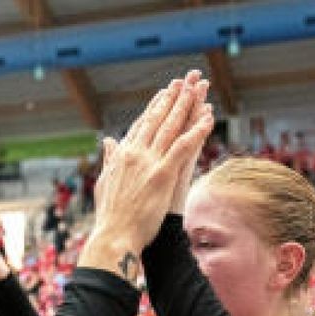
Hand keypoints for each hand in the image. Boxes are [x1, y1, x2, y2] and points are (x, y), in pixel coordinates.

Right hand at [87, 71, 213, 268]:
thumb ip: (110, 159)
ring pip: (171, 126)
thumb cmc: (110, 216)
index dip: (154, 107)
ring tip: (199, 88)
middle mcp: (134, 153)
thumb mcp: (106, 182)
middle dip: (172, 97)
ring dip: (186, 105)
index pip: (141, 125)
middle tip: (185, 80)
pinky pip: (183, 146)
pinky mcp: (163, 174)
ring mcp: (149, 162)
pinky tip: (208, 117)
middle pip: (157, 119)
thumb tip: (109, 142)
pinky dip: (196, 130)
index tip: (164, 93)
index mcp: (122, 155)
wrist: (114, 236)